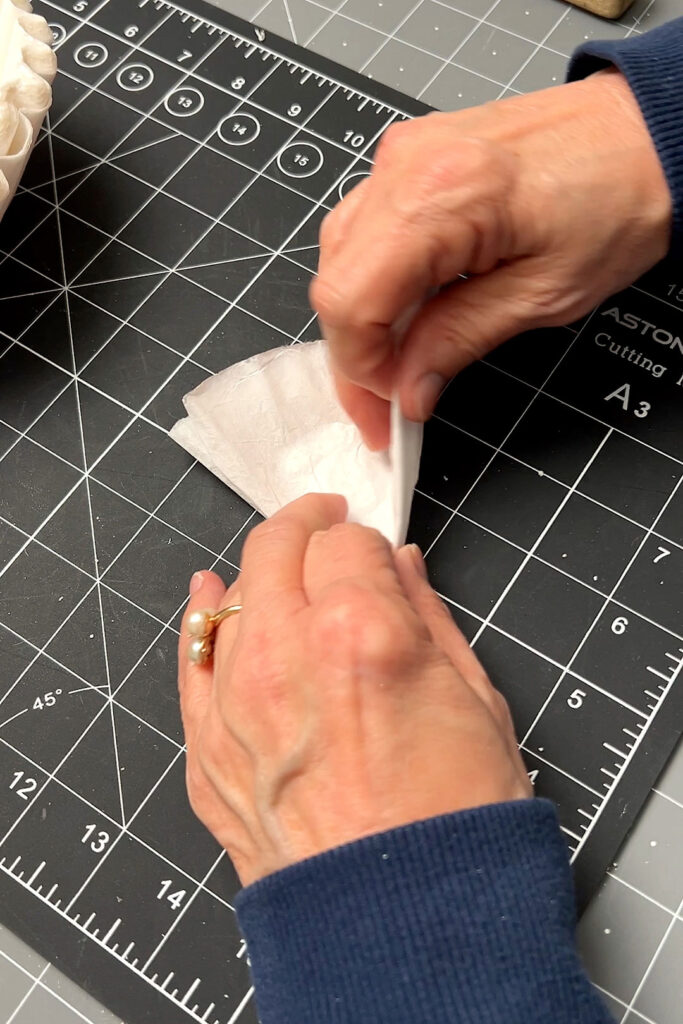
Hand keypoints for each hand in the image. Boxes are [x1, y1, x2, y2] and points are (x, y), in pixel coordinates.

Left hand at [178, 494, 530, 886]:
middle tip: (327, 526)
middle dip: (306, 526)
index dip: (368, 541)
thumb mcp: (475, 700)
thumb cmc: (455, 825)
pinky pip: (190, 662)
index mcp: (361, 631)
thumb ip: (428, 615)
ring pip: (228, 594)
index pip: (348, 540)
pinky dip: (199, 621)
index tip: (377, 552)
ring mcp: (235, 704)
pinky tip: (206, 595)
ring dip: (259, 572)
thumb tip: (402, 566)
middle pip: (276, 547)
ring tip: (284, 572)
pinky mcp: (208, 752)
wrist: (406, 927)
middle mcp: (285, 654)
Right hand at [311, 69, 671, 448]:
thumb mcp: (543, 294)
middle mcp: (406, 165)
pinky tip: (405, 317)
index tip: (386, 411)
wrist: (647, 134)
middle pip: (336, 280)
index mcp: (441, 196)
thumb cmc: (618, 200)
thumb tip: (407, 390)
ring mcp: (404, 156)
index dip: (360, 368)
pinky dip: (377, 283)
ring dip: (362, 321)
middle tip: (385, 407)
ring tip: (397, 368)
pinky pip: (367, 230)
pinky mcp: (413, 159)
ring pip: (341, 257)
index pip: (351, 299)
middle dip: (355, 355)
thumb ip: (459, 340)